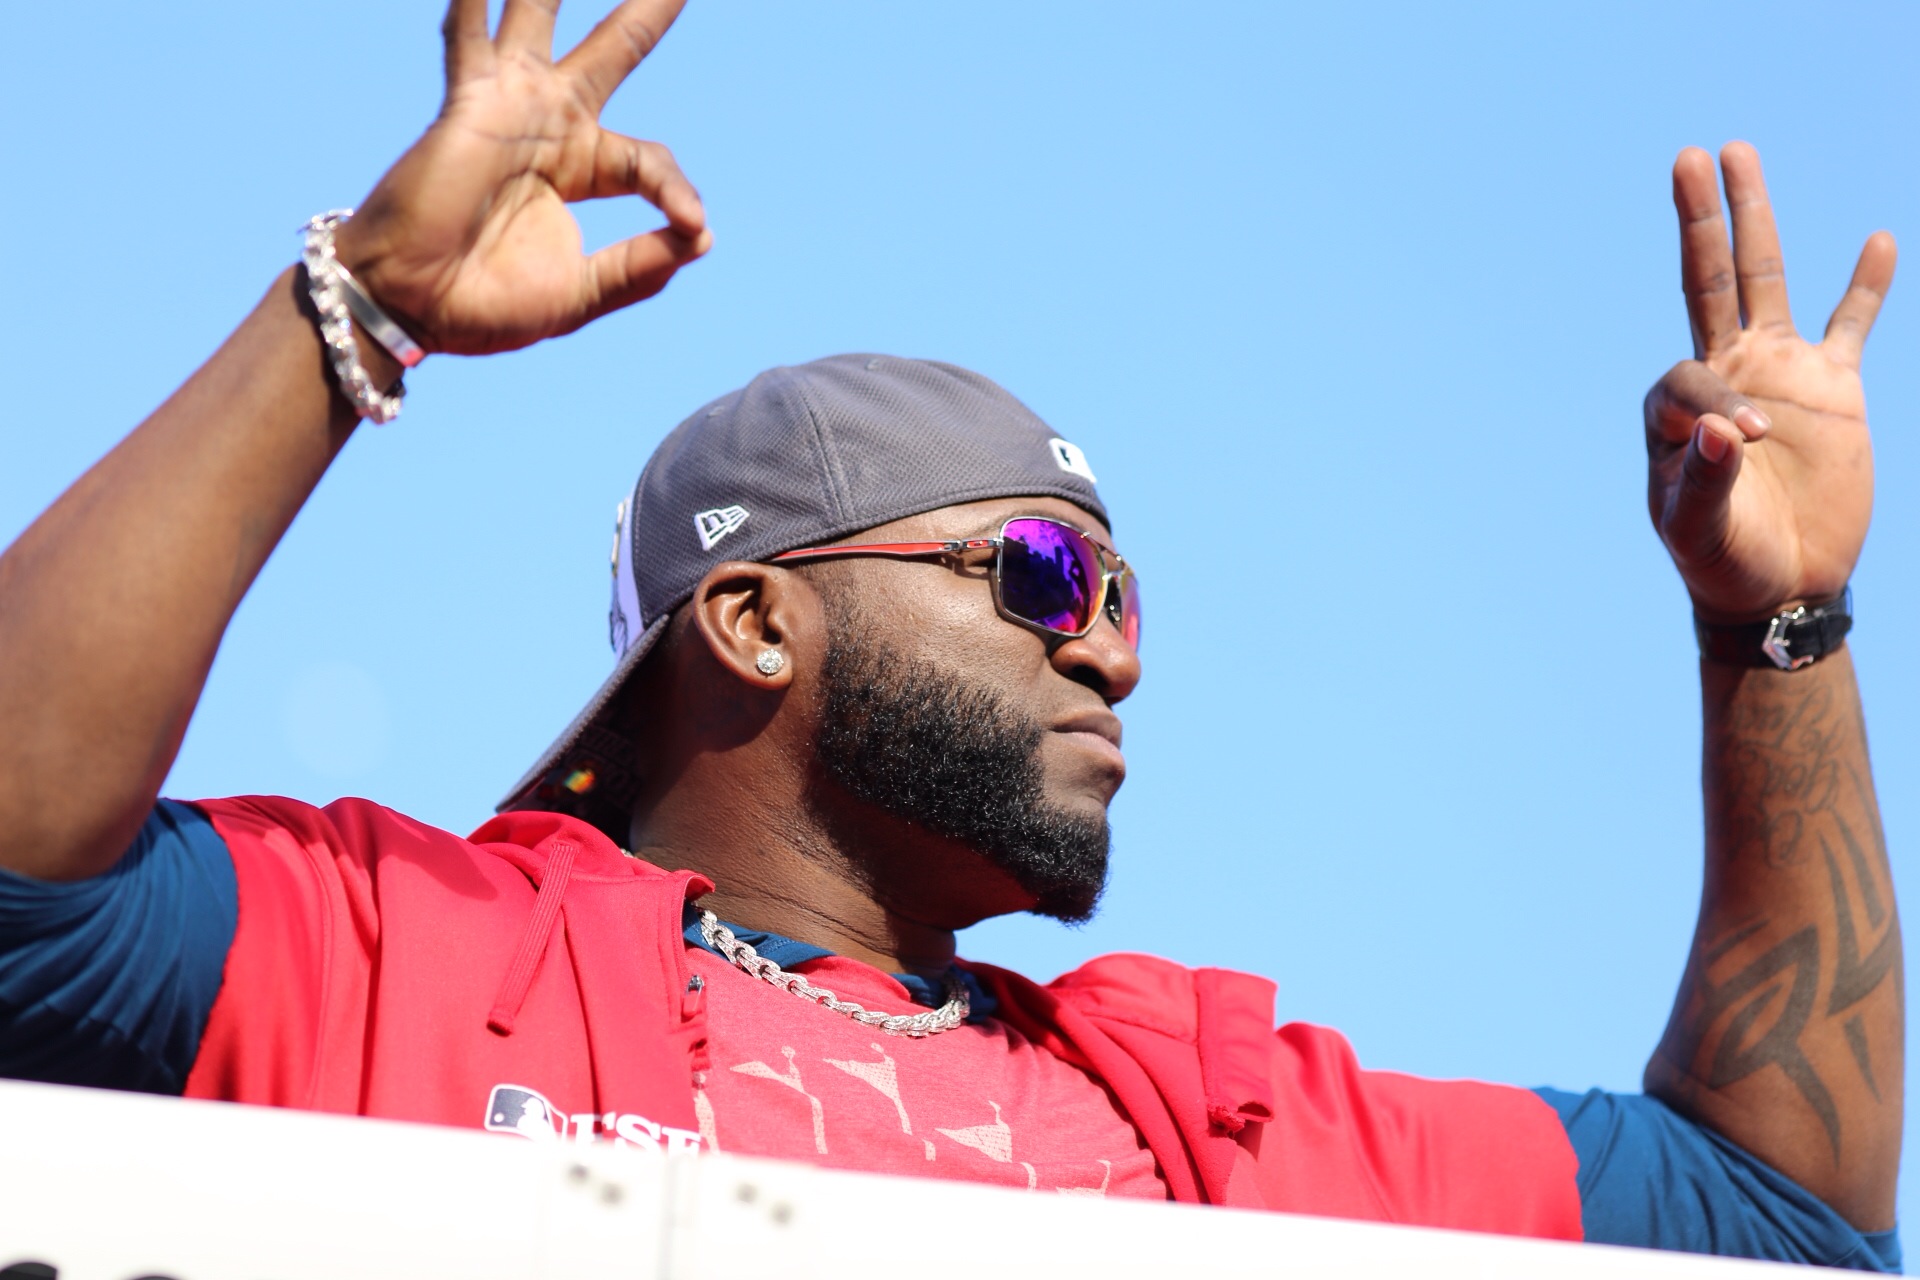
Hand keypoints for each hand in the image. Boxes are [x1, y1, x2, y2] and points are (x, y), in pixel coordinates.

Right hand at [331, 0, 709, 355]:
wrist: (411, 308)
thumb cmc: (484, 306)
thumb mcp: (581, 293)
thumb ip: (639, 268)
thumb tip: (702, 239)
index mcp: (583, 167)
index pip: (651, 159)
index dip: (678, 188)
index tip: (691, 224)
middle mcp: (550, 124)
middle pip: (616, 48)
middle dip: (649, 8)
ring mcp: (509, 106)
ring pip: (540, 15)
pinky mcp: (470, 105)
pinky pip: (470, 37)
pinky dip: (473, 3)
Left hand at [1644, 143, 1893, 622]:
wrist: (1777, 585)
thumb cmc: (1720, 558)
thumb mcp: (1696, 529)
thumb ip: (1702, 480)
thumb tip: (1724, 430)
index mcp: (1675, 408)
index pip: (1690, 377)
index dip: (1717, 406)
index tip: (1743, 445)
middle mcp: (1722, 373)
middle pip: (1706, 280)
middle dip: (1699, 220)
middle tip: (1689, 156)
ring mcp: (1778, 373)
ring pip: (1765, 280)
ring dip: (1755, 220)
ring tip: (1738, 155)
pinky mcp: (1832, 388)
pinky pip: (1851, 324)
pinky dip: (1865, 287)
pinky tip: (1876, 243)